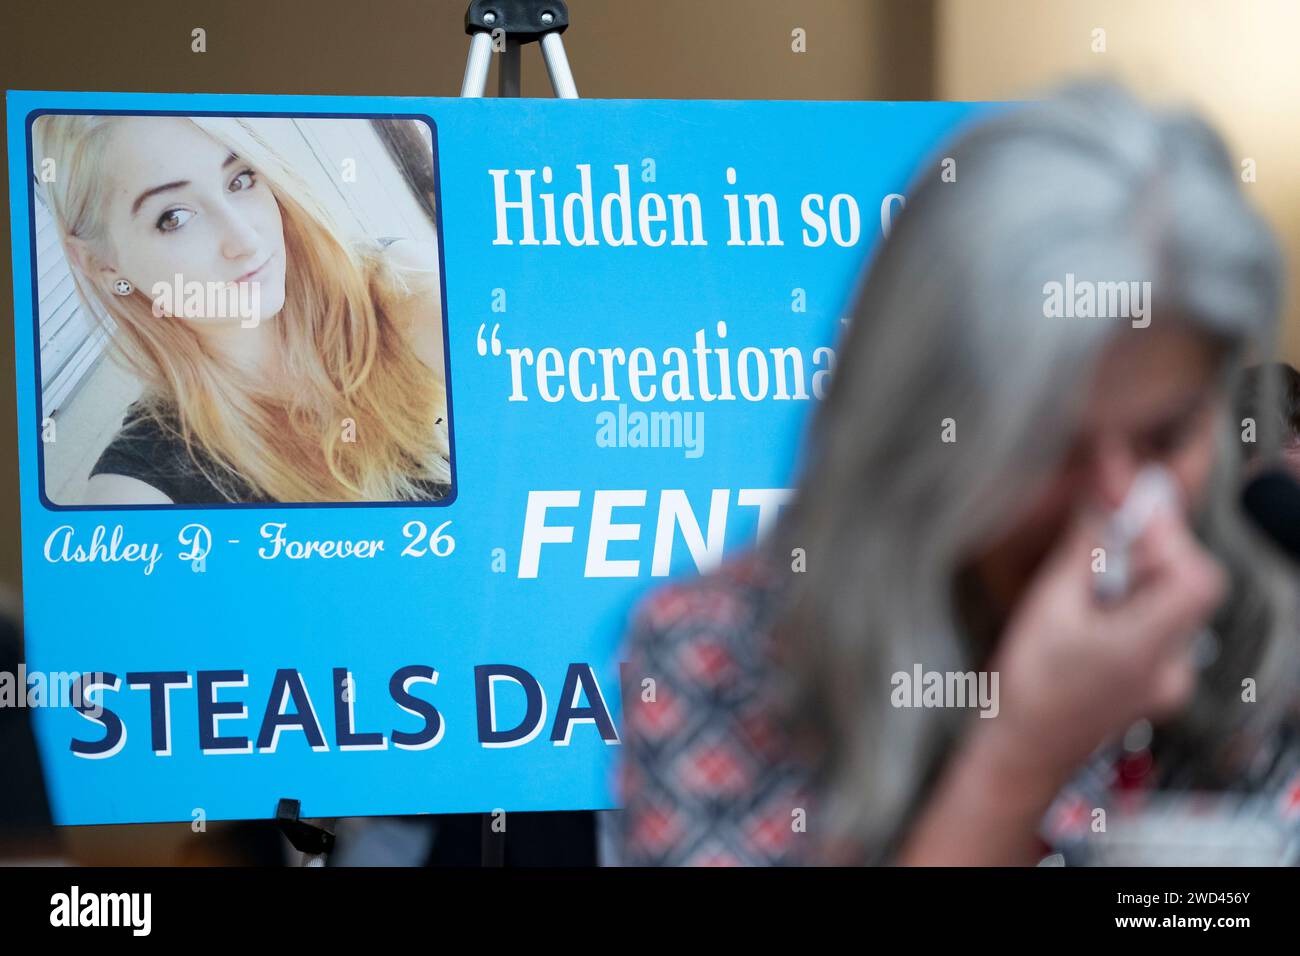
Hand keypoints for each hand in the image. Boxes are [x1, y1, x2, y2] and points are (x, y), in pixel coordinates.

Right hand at [980, 500, 1226, 781]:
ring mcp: (1168, 678)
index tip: (1126, 503)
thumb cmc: (1026, 689)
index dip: (1165, 532)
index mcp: (1150, 647)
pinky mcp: (1153, 681)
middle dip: (1144, 548)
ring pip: (1168, 601)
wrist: (1019, 754)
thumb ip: (1086, 547)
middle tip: (1096, 535)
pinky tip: (1088, 608)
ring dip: (1133, 574)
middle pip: (1184, 582)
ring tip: (1081, 583)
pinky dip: (1128, 602)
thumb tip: (1106, 494)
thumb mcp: (1049, 604)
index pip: (1194, 573)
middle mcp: (1173, 666)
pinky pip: (1154, 624)